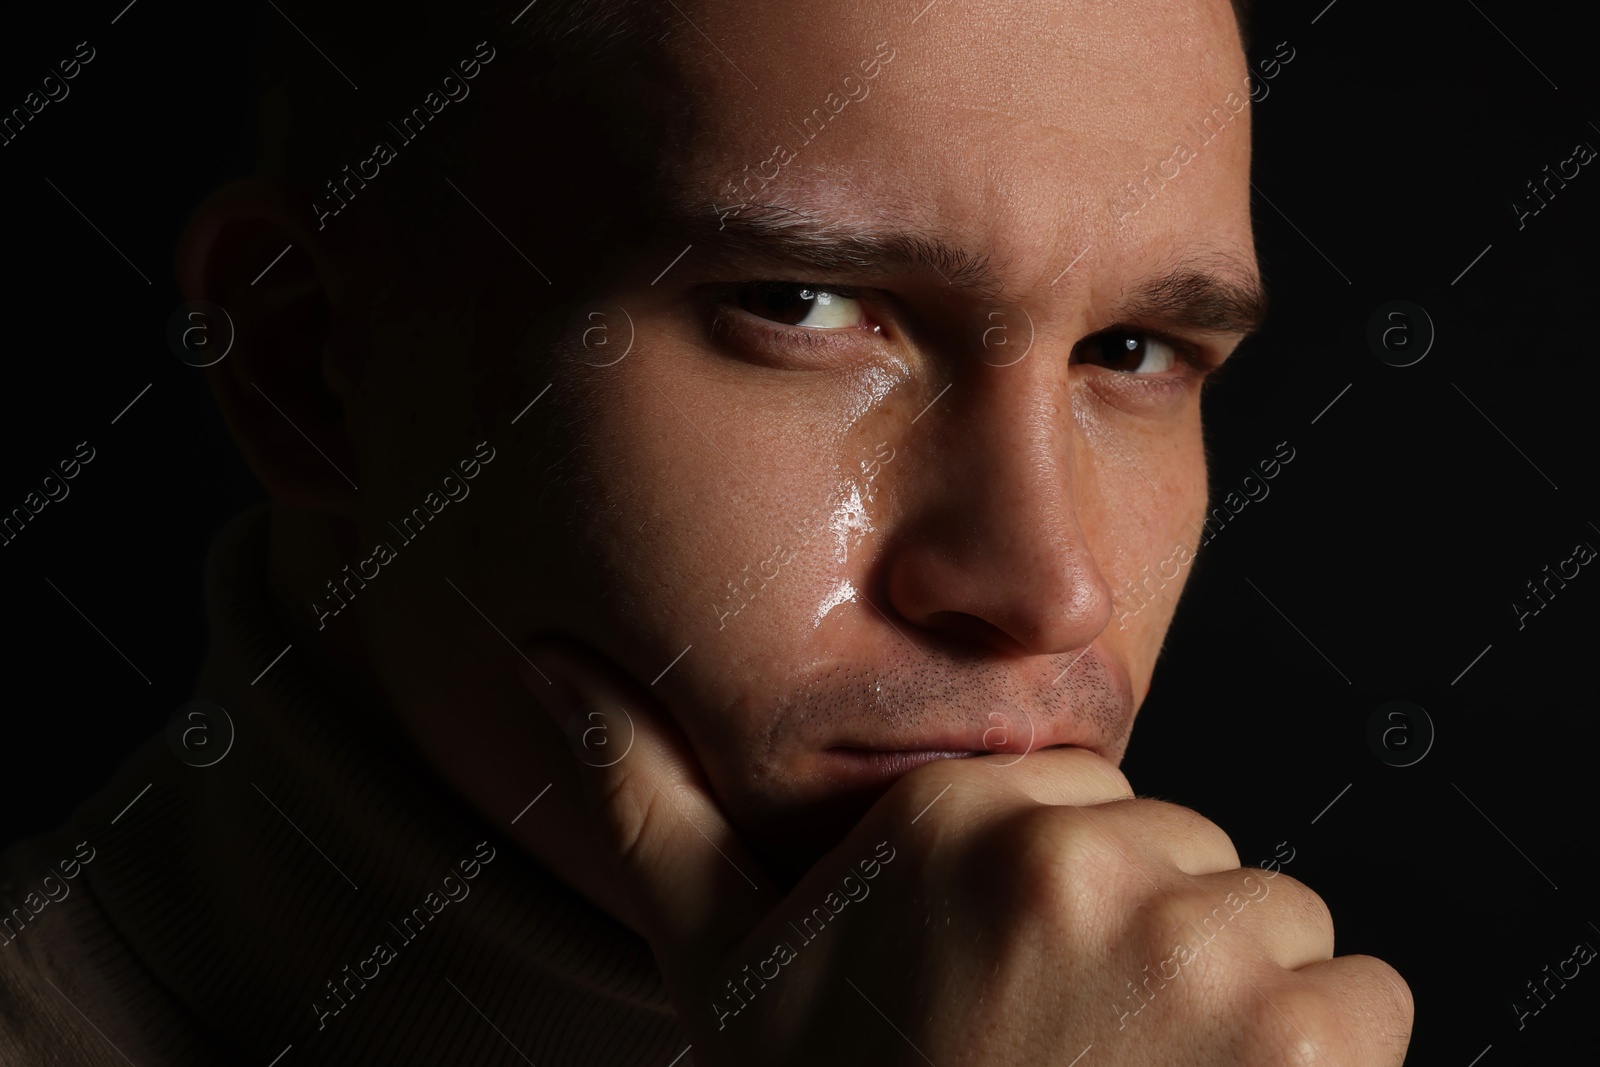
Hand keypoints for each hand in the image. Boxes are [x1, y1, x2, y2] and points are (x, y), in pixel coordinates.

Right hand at [525, 641, 1412, 1064]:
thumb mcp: (724, 971)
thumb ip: (644, 801)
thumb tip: (550, 661)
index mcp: (947, 815)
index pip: (1081, 800)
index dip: (1054, 903)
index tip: (1007, 996)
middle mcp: (1072, 855)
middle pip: (1185, 853)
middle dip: (1150, 948)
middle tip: (1069, 1063)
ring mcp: (1197, 944)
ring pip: (1279, 924)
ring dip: (1238, 1013)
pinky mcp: (1312, 1040)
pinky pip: (1366, 999)